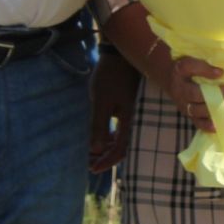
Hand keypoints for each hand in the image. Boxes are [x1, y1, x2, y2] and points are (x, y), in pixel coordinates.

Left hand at [89, 50, 140, 171]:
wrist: (120, 54)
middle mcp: (134, 120)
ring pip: (121, 138)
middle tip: (88, 163)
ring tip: (92, 153)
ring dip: (107, 147)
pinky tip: (101, 138)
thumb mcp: (101, 101)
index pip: (120, 150)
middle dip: (105, 157)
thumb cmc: (110, 77)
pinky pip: (121, 129)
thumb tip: (95, 150)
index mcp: (130, 120)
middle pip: (122, 147)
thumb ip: (99, 125)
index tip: (92, 169)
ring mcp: (132, 114)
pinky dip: (110, 137)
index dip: (106, 162)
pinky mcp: (128, 108)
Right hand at [158, 46, 223, 133]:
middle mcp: (179, 87)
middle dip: (215, 93)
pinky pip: (196, 121)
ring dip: (215, 108)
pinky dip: (207, 124)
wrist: (171, 79)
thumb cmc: (190, 68)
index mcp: (181, 69)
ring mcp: (182, 102)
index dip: (205, 70)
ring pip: (196, 109)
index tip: (222, 72)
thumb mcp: (195, 60)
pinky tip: (218, 124)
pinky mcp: (187, 113)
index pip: (190, 67)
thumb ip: (207, 63)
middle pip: (194, 93)